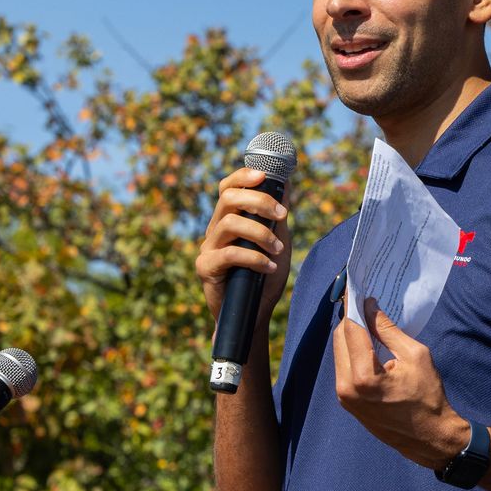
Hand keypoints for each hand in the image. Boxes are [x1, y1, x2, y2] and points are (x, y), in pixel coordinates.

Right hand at [196, 167, 290, 329]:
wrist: (254, 314)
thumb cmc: (264, 278)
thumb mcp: (278, 242)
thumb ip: (277, 216)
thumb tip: (285, 184)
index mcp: (229, 219)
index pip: (228, 187)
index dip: (243, 176)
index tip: (265, 175)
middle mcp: (215, 229)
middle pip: (228, 198)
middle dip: (259, 201)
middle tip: (282, 215)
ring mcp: (208, 247)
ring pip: (230, 223)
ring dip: (261, 233)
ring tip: (278, 251)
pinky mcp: (205, 267)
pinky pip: (229, 253)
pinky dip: (254, 258)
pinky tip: (269, 267)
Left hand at [332, 297, 468, 468]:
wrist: (430, 437)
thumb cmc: (428, 396)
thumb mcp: (415, 355)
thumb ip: (389, 330)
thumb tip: (371, 307)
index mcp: (363, 377)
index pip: (352, 330)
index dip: (354, 307)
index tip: (357, 289)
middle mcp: (346, 388)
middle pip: (340, 339)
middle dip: (351, 318)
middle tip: (364, 302)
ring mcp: (344, 397)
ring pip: (339, 352)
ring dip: (351, 334)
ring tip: (367, 319)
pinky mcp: (346, 402)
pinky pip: (343, 367)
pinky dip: (352, 351)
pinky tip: (366, 342)